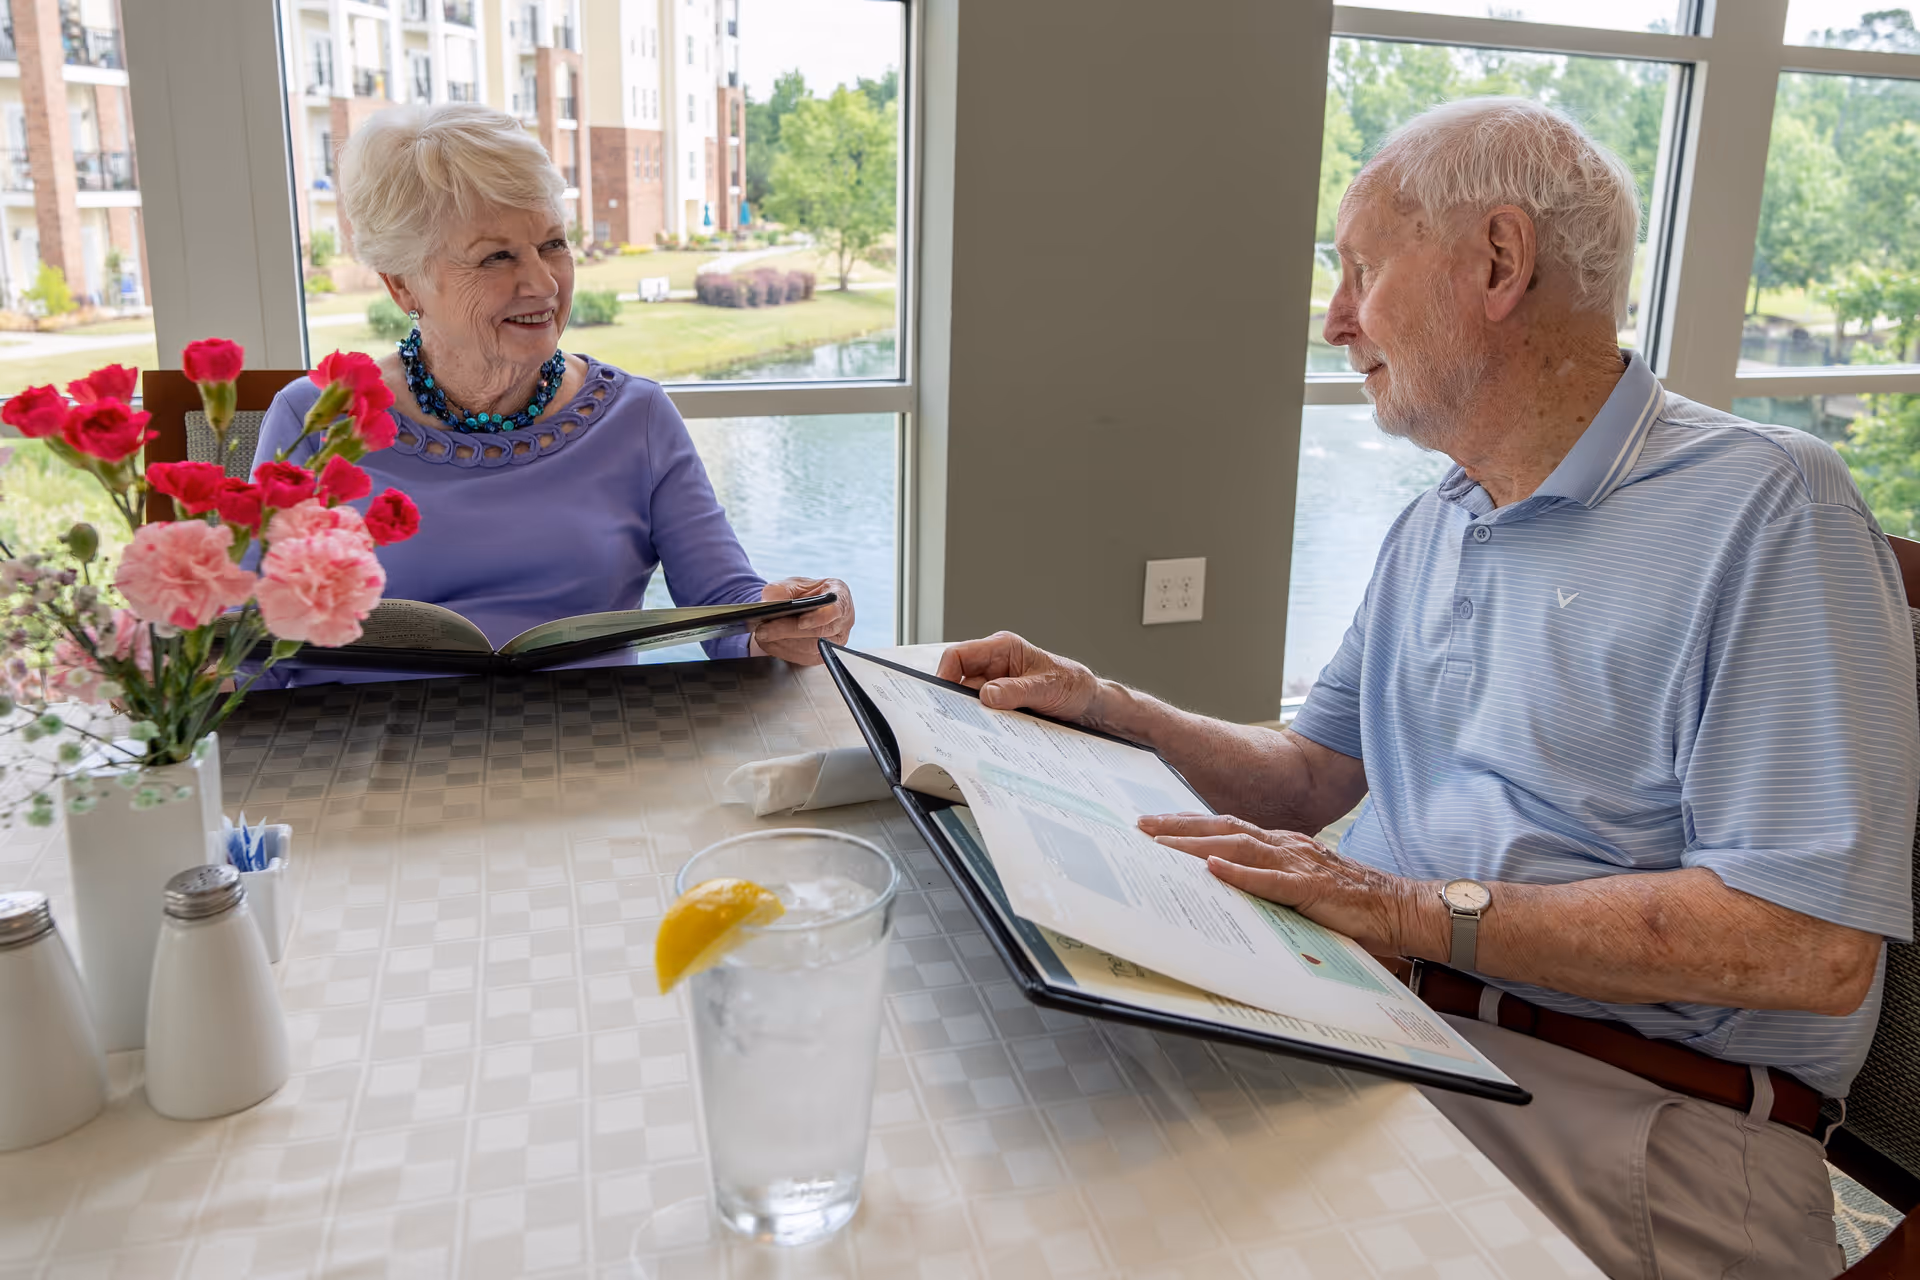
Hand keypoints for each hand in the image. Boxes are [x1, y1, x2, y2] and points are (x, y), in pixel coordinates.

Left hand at [747, 577, 853, 664]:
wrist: (800, 608)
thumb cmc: (801, 594)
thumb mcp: (790, 584)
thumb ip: (779, 590)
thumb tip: (768, 602)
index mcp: (839, 595)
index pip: (836, 609)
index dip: (820, 617)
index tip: (801, 622)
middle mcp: (843, 620)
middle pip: (820, 632)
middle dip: (789, 631)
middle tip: (765, 629)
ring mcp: (835, 641)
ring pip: (810, 648)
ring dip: (783, 643)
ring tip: (763, 634)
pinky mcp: (822, 655)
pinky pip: (803, 658)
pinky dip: (783, 651)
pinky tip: (769, 642)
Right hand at [934, 631, 1104, 725]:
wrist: (1088, 704)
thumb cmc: (1072, 684)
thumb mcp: (1046, 687)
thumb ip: (1017, 691)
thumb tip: (987, 696)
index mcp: (1002, 648)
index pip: (959, 656)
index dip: (944, 674)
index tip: (941, 697)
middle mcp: (994, 665)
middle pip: (960, 682)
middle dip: (956, 701)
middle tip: (955, 721)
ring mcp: (996, 685)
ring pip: (969, 702)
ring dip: (972, 716)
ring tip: (977, 731)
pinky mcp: (1001, 703)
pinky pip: (983, 714)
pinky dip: (984, 725)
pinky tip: (988, 735)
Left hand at [1139, 813, 1420, 956]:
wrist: (1398, 907)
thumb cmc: (1348, 900)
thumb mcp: (1297, 886)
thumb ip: (1264, 881)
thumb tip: (1220, 884)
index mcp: (1281, 843)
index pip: (1226, 826)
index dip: (1188, 823)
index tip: (1152, 824)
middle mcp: (1286, 845)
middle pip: (1224, 828)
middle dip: (1179, 827)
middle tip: (1141, 827)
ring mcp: (1299, 863)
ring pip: (1240, 848)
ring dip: (1198, 845)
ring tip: (1163, 846)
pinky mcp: (1313, 887)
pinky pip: (1273, 880)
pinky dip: (1242, 874)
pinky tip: (1215, 869)